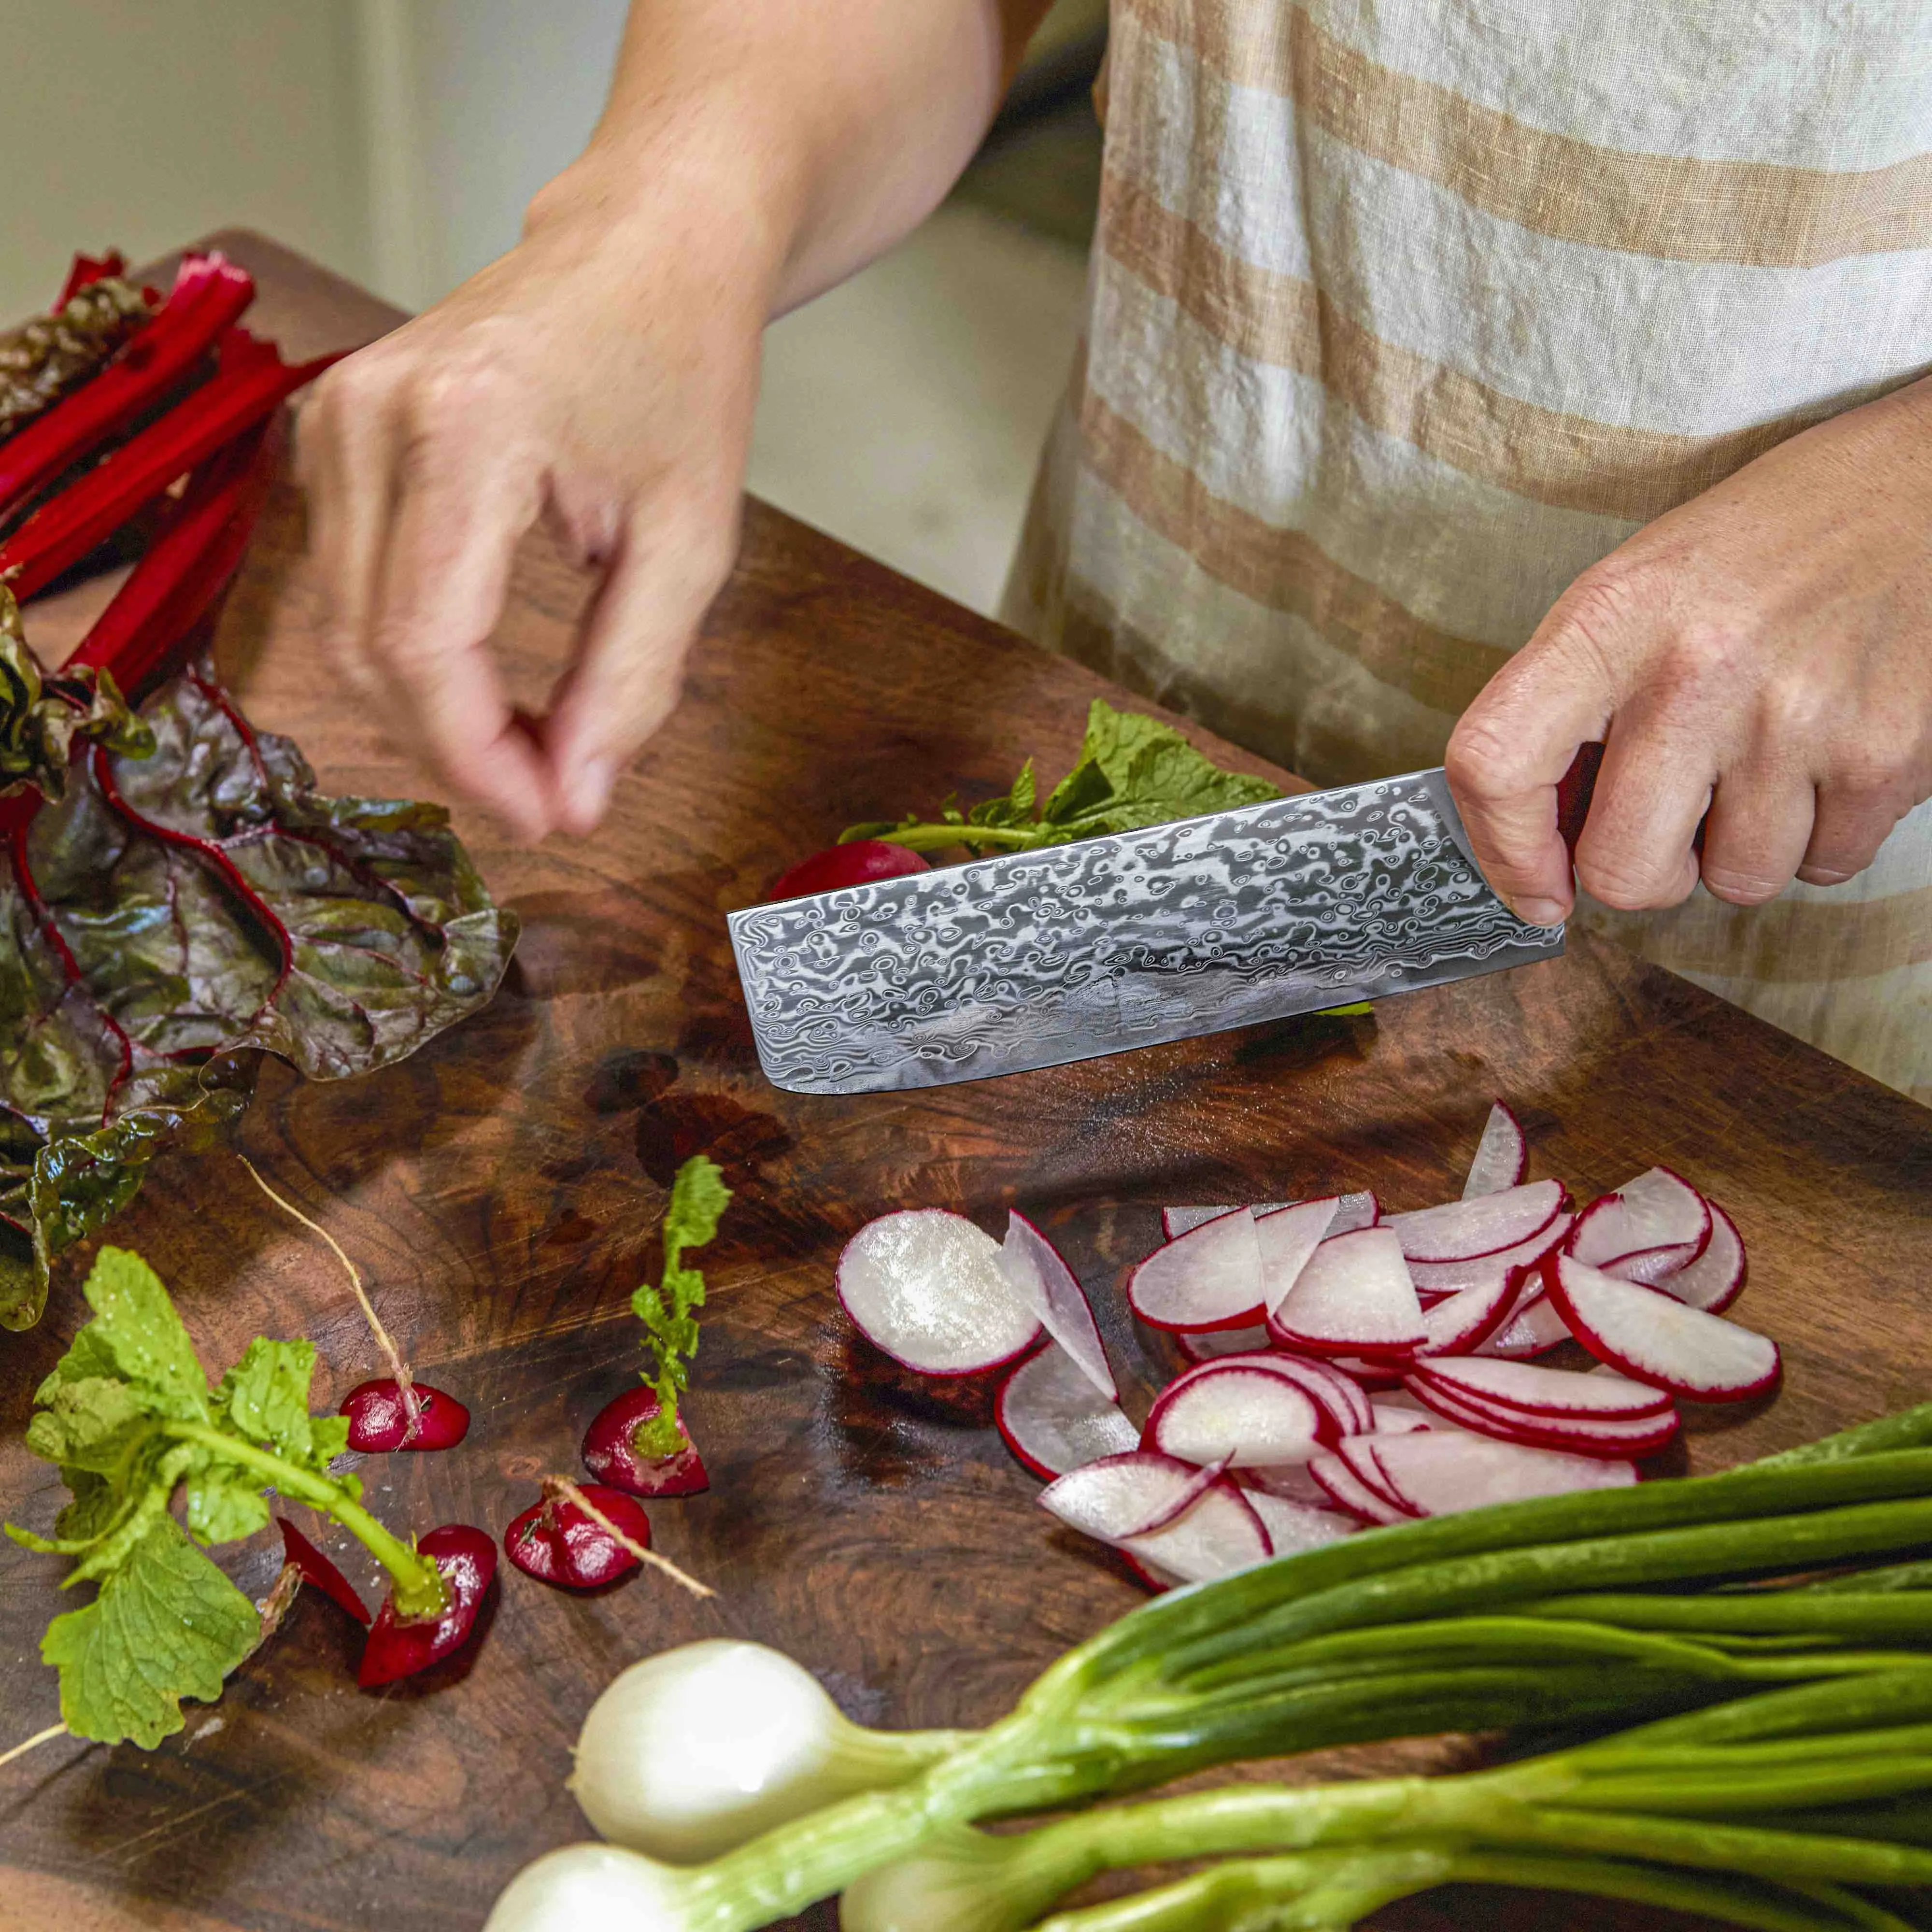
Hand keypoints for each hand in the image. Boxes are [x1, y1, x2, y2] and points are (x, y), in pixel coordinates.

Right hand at [296, 158, 771, 840]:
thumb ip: (631, 678)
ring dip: (431, 718)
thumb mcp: (691, 539)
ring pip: (344, 631)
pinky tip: (487, 692)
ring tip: (532, 752)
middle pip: (369, 650)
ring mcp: (332, 415)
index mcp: (464, 427)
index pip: (425, 644)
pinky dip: (413, 662)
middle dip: (455, 752)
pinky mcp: (329, 433)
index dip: (476, 758)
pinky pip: (347, 587)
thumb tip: (575, 802)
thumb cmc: (679, 374)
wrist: (642, 248)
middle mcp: (368, 413)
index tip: (548, 818)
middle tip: (551, 800)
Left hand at [1445, 376, 1931, 924]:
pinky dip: (1820, 835)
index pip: (1497, 765)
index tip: (1532, 886)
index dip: (1503, 850)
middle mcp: (1694, 672)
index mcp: (1611, 619)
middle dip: (1642, 869)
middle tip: (1671, 819)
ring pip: (1733, 882)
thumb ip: (1578, 706)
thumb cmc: (1769, 542)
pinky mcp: (1884, 756)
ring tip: (1762, 763)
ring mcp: (1794, 719)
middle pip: (1622, 870)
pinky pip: (1823, 865)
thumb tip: (1543, 837)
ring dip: (1739, 848)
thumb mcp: (1640, 590)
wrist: (1922, 486)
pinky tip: (1823, 758)